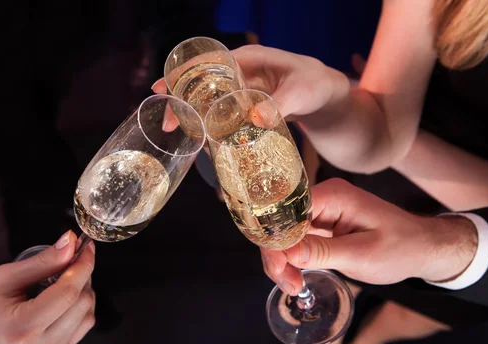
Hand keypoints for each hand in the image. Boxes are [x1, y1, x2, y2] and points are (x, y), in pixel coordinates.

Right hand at [152, 45, 345, 121]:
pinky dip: (210, 126)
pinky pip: (220, 113)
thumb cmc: (316, 85)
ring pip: (207, 100)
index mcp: (247, 59)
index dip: (182, 75)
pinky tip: (203, 141)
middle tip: (169, 124)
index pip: (207, 62)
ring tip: (180, 134)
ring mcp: (240, 90)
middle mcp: (239, 72)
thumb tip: (254, 119)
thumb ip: (280, 103)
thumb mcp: (301, 92)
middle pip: (201, 83)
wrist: (326, 97)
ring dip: (193, 116)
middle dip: (181, 100)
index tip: (162, 89)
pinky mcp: (243, 106)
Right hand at [261, 179, 477, 294]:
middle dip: (277, 255)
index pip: (287, 212)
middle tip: (288, 284)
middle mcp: (323, 198)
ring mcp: (321, 212)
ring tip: (293, 286)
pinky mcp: (321, 226)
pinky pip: (295, 241)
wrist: (423, 248)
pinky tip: (295, 278)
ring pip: (284, 234)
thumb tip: (287, 253)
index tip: (280, 269)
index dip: (276, 240)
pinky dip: (291, 261)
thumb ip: (323, 252)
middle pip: (280, 223)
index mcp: (333, 195)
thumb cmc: (401, 248)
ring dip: (282, 261)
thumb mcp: (363, 255)